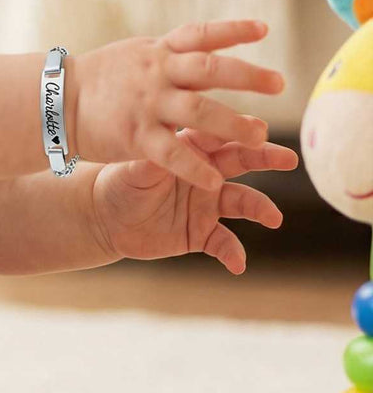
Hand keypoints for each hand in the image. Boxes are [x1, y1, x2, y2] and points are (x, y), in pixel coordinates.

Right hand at [69, 20, 283, 192]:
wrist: (54, 102)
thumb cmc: (98, 80)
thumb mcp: (133, 55)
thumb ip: (169, 55)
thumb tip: (208, 47)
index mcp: (157, 52)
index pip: (200, 35)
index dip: (232, 30)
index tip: (264, 30)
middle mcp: (155, 74)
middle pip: (209, 70)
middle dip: (247, 77)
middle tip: (279, 84)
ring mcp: (146, 104)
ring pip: (198, 111)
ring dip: (233, 123)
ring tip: (260, 135)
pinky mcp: (134, 136)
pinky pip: (172, 153)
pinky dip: (195, 167)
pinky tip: (215, 180)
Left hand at [91, 131, 298, 272]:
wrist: (105, 219)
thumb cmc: (120, 183)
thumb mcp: (135, 168)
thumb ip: (158, 155)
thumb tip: (172, 140)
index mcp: (191, 149)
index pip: (219, 135)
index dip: (237, 130)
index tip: (258, 128)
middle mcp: (207, 173)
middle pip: (242, 161)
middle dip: (266, 158)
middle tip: (289, 159)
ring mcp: (208, 204)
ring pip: (243, 202)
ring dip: (260, 209)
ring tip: (273, 218)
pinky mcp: (202, 233)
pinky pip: (224, 243)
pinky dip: (233, 253)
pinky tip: (238, 264)